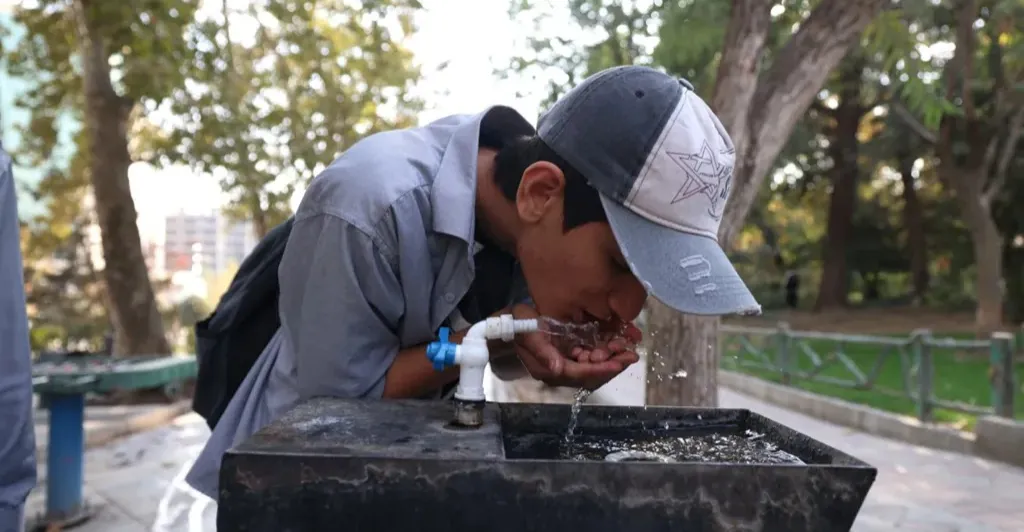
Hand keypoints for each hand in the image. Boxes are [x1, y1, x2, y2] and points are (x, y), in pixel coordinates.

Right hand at [510, 304, 639, 389]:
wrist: (507, 325)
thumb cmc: (516, 325)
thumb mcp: (526, 332)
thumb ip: (541, 350)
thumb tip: (557, 369)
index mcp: (550, 369)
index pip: (581, 374)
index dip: (601, 369)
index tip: (619, 362)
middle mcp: (559, 371)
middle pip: (591, 376)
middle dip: (613, 366)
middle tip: (632, 355)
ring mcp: (564, 364)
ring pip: (594, 369)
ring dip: (612, 360)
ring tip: (628, 350)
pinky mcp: (568, 356)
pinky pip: (590, 360)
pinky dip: (605, 354)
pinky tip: (616, 344)